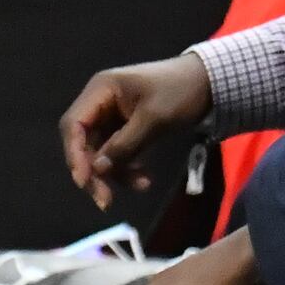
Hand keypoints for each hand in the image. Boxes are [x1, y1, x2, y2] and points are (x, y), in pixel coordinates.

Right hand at [58, 54, 211, 205]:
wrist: (210, 83)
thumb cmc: (180, 92)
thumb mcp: (153, 119)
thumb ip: (124, 145)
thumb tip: (97, 170)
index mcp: (101, 90)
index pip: (74, 125)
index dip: (74, 154)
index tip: (84, 181)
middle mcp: (101, 102)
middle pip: (84, 143)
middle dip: (95, 172)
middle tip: (105, 201)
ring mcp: (113, 116)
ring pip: (102, 152)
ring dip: (116, 173)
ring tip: (142, 186)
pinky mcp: (126, 128)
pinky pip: (118, 153)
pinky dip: (128, 168)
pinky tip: (145, 180)